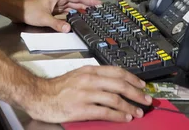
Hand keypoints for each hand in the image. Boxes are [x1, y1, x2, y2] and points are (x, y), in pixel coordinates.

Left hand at [22, 0, 99, 32]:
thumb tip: (69, 28)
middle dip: (86, 5)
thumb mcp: (44, 18)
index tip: (98, 3)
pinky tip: (76, 19)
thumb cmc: (29, 10)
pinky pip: (65, 12)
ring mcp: (55, 5)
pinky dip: (71, 15)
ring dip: (79, 11)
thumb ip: (57, 24)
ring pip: (70, 7)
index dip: (88, 0)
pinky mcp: (52, 11)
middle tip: (97, 11)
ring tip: (90, 15)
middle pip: (75, 2)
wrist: (17, 10)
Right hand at [26, 65, 151, 122]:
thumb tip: (114, 83)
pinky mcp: (82, 108)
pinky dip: (118, 115)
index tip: (142, 84)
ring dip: (130, 106)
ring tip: (138, 112)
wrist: (41, 95)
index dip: (133, 78)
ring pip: (115, 98)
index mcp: (90, 70)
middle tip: (147, 99)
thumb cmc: (59, 87)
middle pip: (119, 84)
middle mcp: (90, 79)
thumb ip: (95, 77)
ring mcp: (86, 94)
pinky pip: (105, 112)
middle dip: (136, 92)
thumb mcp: (79, 75)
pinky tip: (125, 118)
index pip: (117, 71)